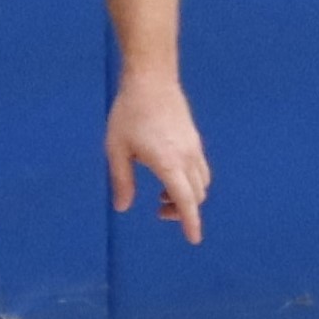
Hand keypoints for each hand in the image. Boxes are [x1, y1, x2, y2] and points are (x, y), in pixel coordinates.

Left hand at [106, 75, 209, 243]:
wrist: (151, 79)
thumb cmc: (129, 113)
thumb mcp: (117, 149)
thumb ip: (121, 180)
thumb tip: (123, 207)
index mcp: (168, 163)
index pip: (185, 201)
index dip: (190, 222)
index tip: (194, 239)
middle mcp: (187, 157)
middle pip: (196, 195)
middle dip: (184, 210)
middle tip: (160, 211)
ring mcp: (193, 146)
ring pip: (202, 182)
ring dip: (188, 195)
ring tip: (163, 195)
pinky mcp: (193, 137)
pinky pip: (200, 168)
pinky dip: (190, 180)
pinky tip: (170, 175)